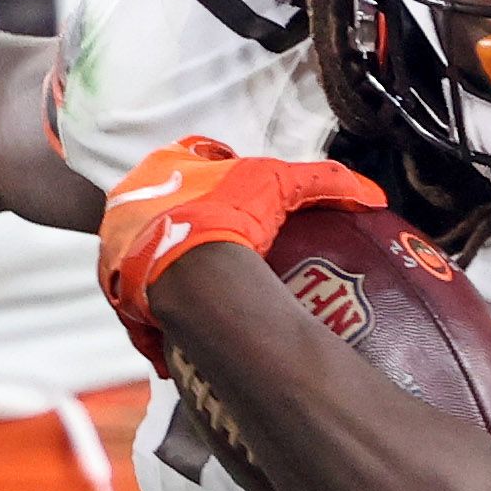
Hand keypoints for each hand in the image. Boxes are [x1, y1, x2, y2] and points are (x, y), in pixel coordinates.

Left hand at [94, 139, 383, 361]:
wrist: (186, 268)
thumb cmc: (227, 215)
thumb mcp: (283, 185)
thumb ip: (326, 183)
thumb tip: (375, 196)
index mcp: (165, 167)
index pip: (189, 157)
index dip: (213, 167)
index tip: (232, 188)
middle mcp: (131, 203)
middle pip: (158, 205)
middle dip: (179, 218)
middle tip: (211, 241)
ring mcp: (118, 249)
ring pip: (139, 254)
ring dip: (161, 267)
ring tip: (191, 287)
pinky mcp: (115, 293)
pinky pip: (136, 308)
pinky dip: (155, 320)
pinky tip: (178, 333)